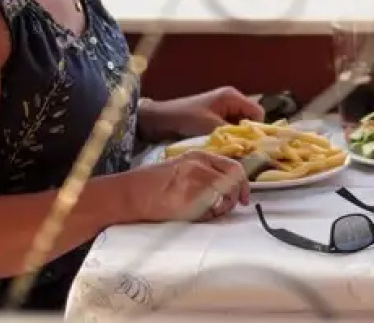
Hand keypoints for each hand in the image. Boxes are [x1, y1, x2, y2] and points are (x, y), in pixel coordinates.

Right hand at [134, 150, 249, 223]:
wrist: (129, 194)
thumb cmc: (152, 185)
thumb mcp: (181, 169)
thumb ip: (204, 174)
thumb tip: (227, 188)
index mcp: (198, 156)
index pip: (233, 166)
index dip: (243, 184)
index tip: (244, 198)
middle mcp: (199, 164)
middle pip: (234, 179)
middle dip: (236, 196)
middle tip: (230, 207)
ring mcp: (195, 180)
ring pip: (224, 196)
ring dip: (221, 208)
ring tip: (205, 212)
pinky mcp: (189, 198)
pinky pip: (210, 210)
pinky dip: (208, 216)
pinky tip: (195, 215)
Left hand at [140, 87, 263, 140]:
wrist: (159, 118)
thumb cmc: (184, 117)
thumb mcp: (208, 126)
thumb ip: (230, 133)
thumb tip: (248, 145)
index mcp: (232, 97)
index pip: (257, 113)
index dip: (256, 129)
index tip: (250, 145)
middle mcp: (230, 100)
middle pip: (249, 119)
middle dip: (245, 134)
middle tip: (239, 150)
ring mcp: (222, 109)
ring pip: (239, 126)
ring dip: (234, 137)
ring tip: (228, 149)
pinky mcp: (214, 117)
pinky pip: (228, 128)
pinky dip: (226, 137)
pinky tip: (220, 146)